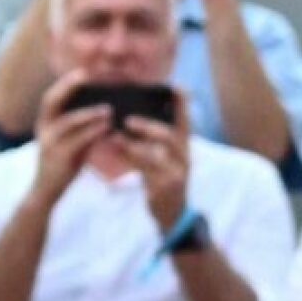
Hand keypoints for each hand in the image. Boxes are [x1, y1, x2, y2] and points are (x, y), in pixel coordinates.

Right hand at [31, 69, 112, 205]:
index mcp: (45, 122)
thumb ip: (84, 124)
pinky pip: (76, 141)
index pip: (51, 96)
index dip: (65, 82)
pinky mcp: (58, 157)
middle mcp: (43, 129)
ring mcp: (48, 143)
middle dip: (68, 87)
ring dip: (89, 114)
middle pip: (51, 101)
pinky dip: (93, 132)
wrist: (48, 190)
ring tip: (109, 109)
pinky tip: (107, 128)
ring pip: (68, 122)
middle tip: (88, 76)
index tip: (83, 71)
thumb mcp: (72, 138)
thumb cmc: (65, 161)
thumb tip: (108, 107)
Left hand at [120, 94, 193, 232]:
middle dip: (148, 127)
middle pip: (170, 137)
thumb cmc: (165, 183)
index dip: (182, 104)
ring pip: (156, 155)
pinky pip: (145, 171)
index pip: (186, 122)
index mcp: (184, 149)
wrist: (173, 216)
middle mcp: (184, 159)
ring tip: (115, 137)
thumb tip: (129, 124)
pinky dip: (130, 161)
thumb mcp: (165, 162)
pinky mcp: (164, 189)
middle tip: (127, 120)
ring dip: (134, 144)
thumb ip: (153, 145)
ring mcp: (176, 174)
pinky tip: (117, 154)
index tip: (177, 85)